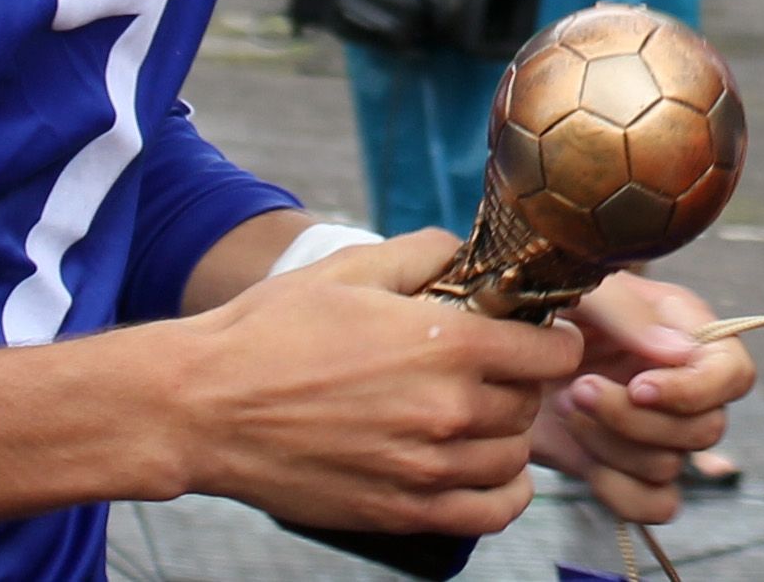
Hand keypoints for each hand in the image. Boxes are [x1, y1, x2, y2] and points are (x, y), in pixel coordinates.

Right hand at [181, 228, 582, 536]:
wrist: (210, 404)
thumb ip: (422, 254)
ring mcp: (430, 470)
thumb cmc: (273, 329)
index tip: (540, 331)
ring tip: (471, 408)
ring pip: (514, 455)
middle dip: (519, 377)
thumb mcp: (349, 267)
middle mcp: (451, 412)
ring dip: (506, 429)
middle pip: (531, 402)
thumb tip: (467, 252)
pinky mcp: (406, 512)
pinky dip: (504, 491)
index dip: (553, 336)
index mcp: (446, 345)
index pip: (550, 352)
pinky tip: (485, 466)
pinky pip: (492, 512)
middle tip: (486, 362)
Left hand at [536, 273, 754, 523]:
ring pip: (671, 466)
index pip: (733, 373)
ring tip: (564, 402)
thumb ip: (625, 311)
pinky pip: (654, 504)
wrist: (489, 344)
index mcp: (680, 328)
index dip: (695, 390)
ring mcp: (656, 429)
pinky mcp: (627, 466)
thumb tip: (680, 353)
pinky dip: (617, 488)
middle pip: (705, 429)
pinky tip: (577, 450)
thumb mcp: (575, 286)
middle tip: (578, 388)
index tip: (638, 386)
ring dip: (612, 443)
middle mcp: (678, 382)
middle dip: (635, 417)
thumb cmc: (537, 298)